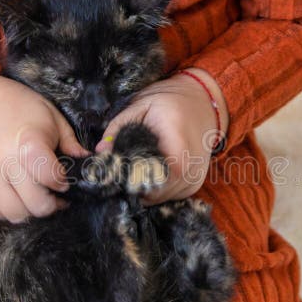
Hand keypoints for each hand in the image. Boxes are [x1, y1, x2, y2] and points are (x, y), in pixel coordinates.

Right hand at [0, 73, 87, 221]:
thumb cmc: (15, 105)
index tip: (63, 179)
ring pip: (16, 214)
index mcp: (28, 142)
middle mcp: (5, 162)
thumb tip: (87, 162)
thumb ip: (70, 141)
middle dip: (51, 204)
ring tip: (35, 197)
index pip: (51, 178)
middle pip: (36, 205)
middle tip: (54, 196)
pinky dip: (10, 209)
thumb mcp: (49, 114)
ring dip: (30, 210)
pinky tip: (16, 195)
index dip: (63, 183)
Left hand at [95, 68, 227, 203]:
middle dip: (130, 185)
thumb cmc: (169, 103)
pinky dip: (154, 188)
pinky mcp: (193, 186)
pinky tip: (149, 171)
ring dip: (142, 189)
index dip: (125, 177)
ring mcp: (194, 181)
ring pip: (157, 198)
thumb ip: (117, 128)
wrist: (203, 104)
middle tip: (117, 171)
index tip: (112, 169)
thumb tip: (99, 151)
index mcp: (178, 148)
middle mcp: (190, 169)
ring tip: (132, 169)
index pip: (146, 177)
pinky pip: (167, 196)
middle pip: (151, 193)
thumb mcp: (140, 107)